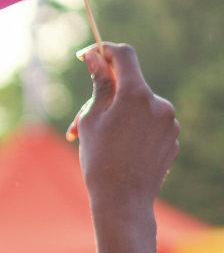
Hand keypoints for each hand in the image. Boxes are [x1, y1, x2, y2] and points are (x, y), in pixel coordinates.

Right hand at [71, 44, 178, 217]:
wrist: (122, 201)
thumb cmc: (100, 160)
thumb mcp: (91, 119)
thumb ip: (98, 85)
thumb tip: (96, 56)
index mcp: (136, 94)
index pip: (124, 56)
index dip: (105, 51)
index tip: (89, 55)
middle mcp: (159, 103)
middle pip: (130, 85)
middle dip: (106, 95)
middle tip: (80, 120)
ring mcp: (170, 121)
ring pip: (140, 107)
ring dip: (119, 116)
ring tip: (98, 142)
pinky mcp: (173, 138)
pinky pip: (150, 125)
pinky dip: (134, 130)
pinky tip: (119, 151)